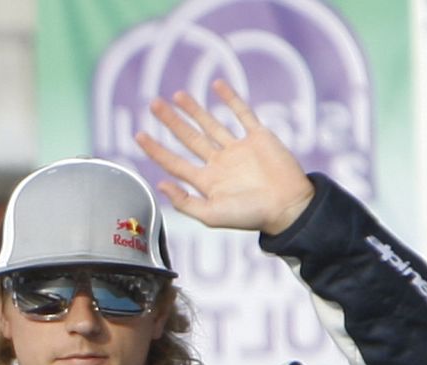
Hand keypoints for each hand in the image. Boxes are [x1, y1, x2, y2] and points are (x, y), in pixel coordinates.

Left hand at [135, 79, 315, 235]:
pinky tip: (217, 85)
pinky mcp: (257, 138)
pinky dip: (230, 99)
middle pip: (189, 138)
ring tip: (177, 95)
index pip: (174, 162)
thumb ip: (185, 203)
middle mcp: (220, 163)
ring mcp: (238, 149)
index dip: (156, 149)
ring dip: (194, 109)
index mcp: (208, 182)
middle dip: (170, 121)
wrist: (288, 206)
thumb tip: (160, 184)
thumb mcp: (213, 216)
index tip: (139, 135)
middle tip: (154, 104)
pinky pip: (242, 114)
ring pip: (211, 124)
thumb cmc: (252, 216)